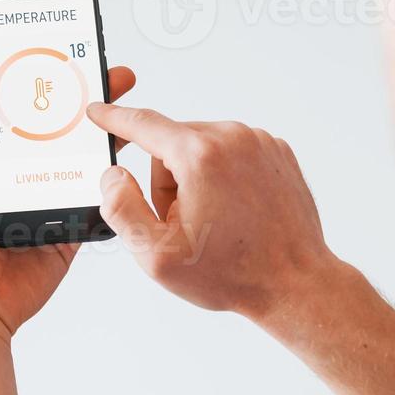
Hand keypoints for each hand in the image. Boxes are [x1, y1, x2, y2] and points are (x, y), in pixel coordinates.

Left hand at [0, 66, 136, 336]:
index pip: (23, 111)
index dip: (46, 86)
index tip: (69, 60)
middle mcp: (21, 175)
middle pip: (61, 130)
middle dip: (88, 102)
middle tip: (114, 76)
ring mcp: (47, 200)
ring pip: (83, 160)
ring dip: (106, 134)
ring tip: (128, 108)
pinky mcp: (67, 227)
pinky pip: (95, 199)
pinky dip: (112, 180)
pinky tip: (128, 156)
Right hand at [86, 104, 345, 323]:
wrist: (295, 284)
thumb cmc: (232, 273)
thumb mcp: (157, 255)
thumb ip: (121, 208)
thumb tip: (114, 174)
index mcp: (200, 156)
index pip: (143, 124)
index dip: (114, 118)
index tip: (98, 110)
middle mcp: (232, 138)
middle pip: (172, 143)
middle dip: (167, 180)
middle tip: (184, 224)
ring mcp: (259, 142)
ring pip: (201, 147)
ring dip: (195, 178)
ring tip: (215, 221)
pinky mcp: (277, 152)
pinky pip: (231, 152)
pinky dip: (223, 176)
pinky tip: (235, 211)